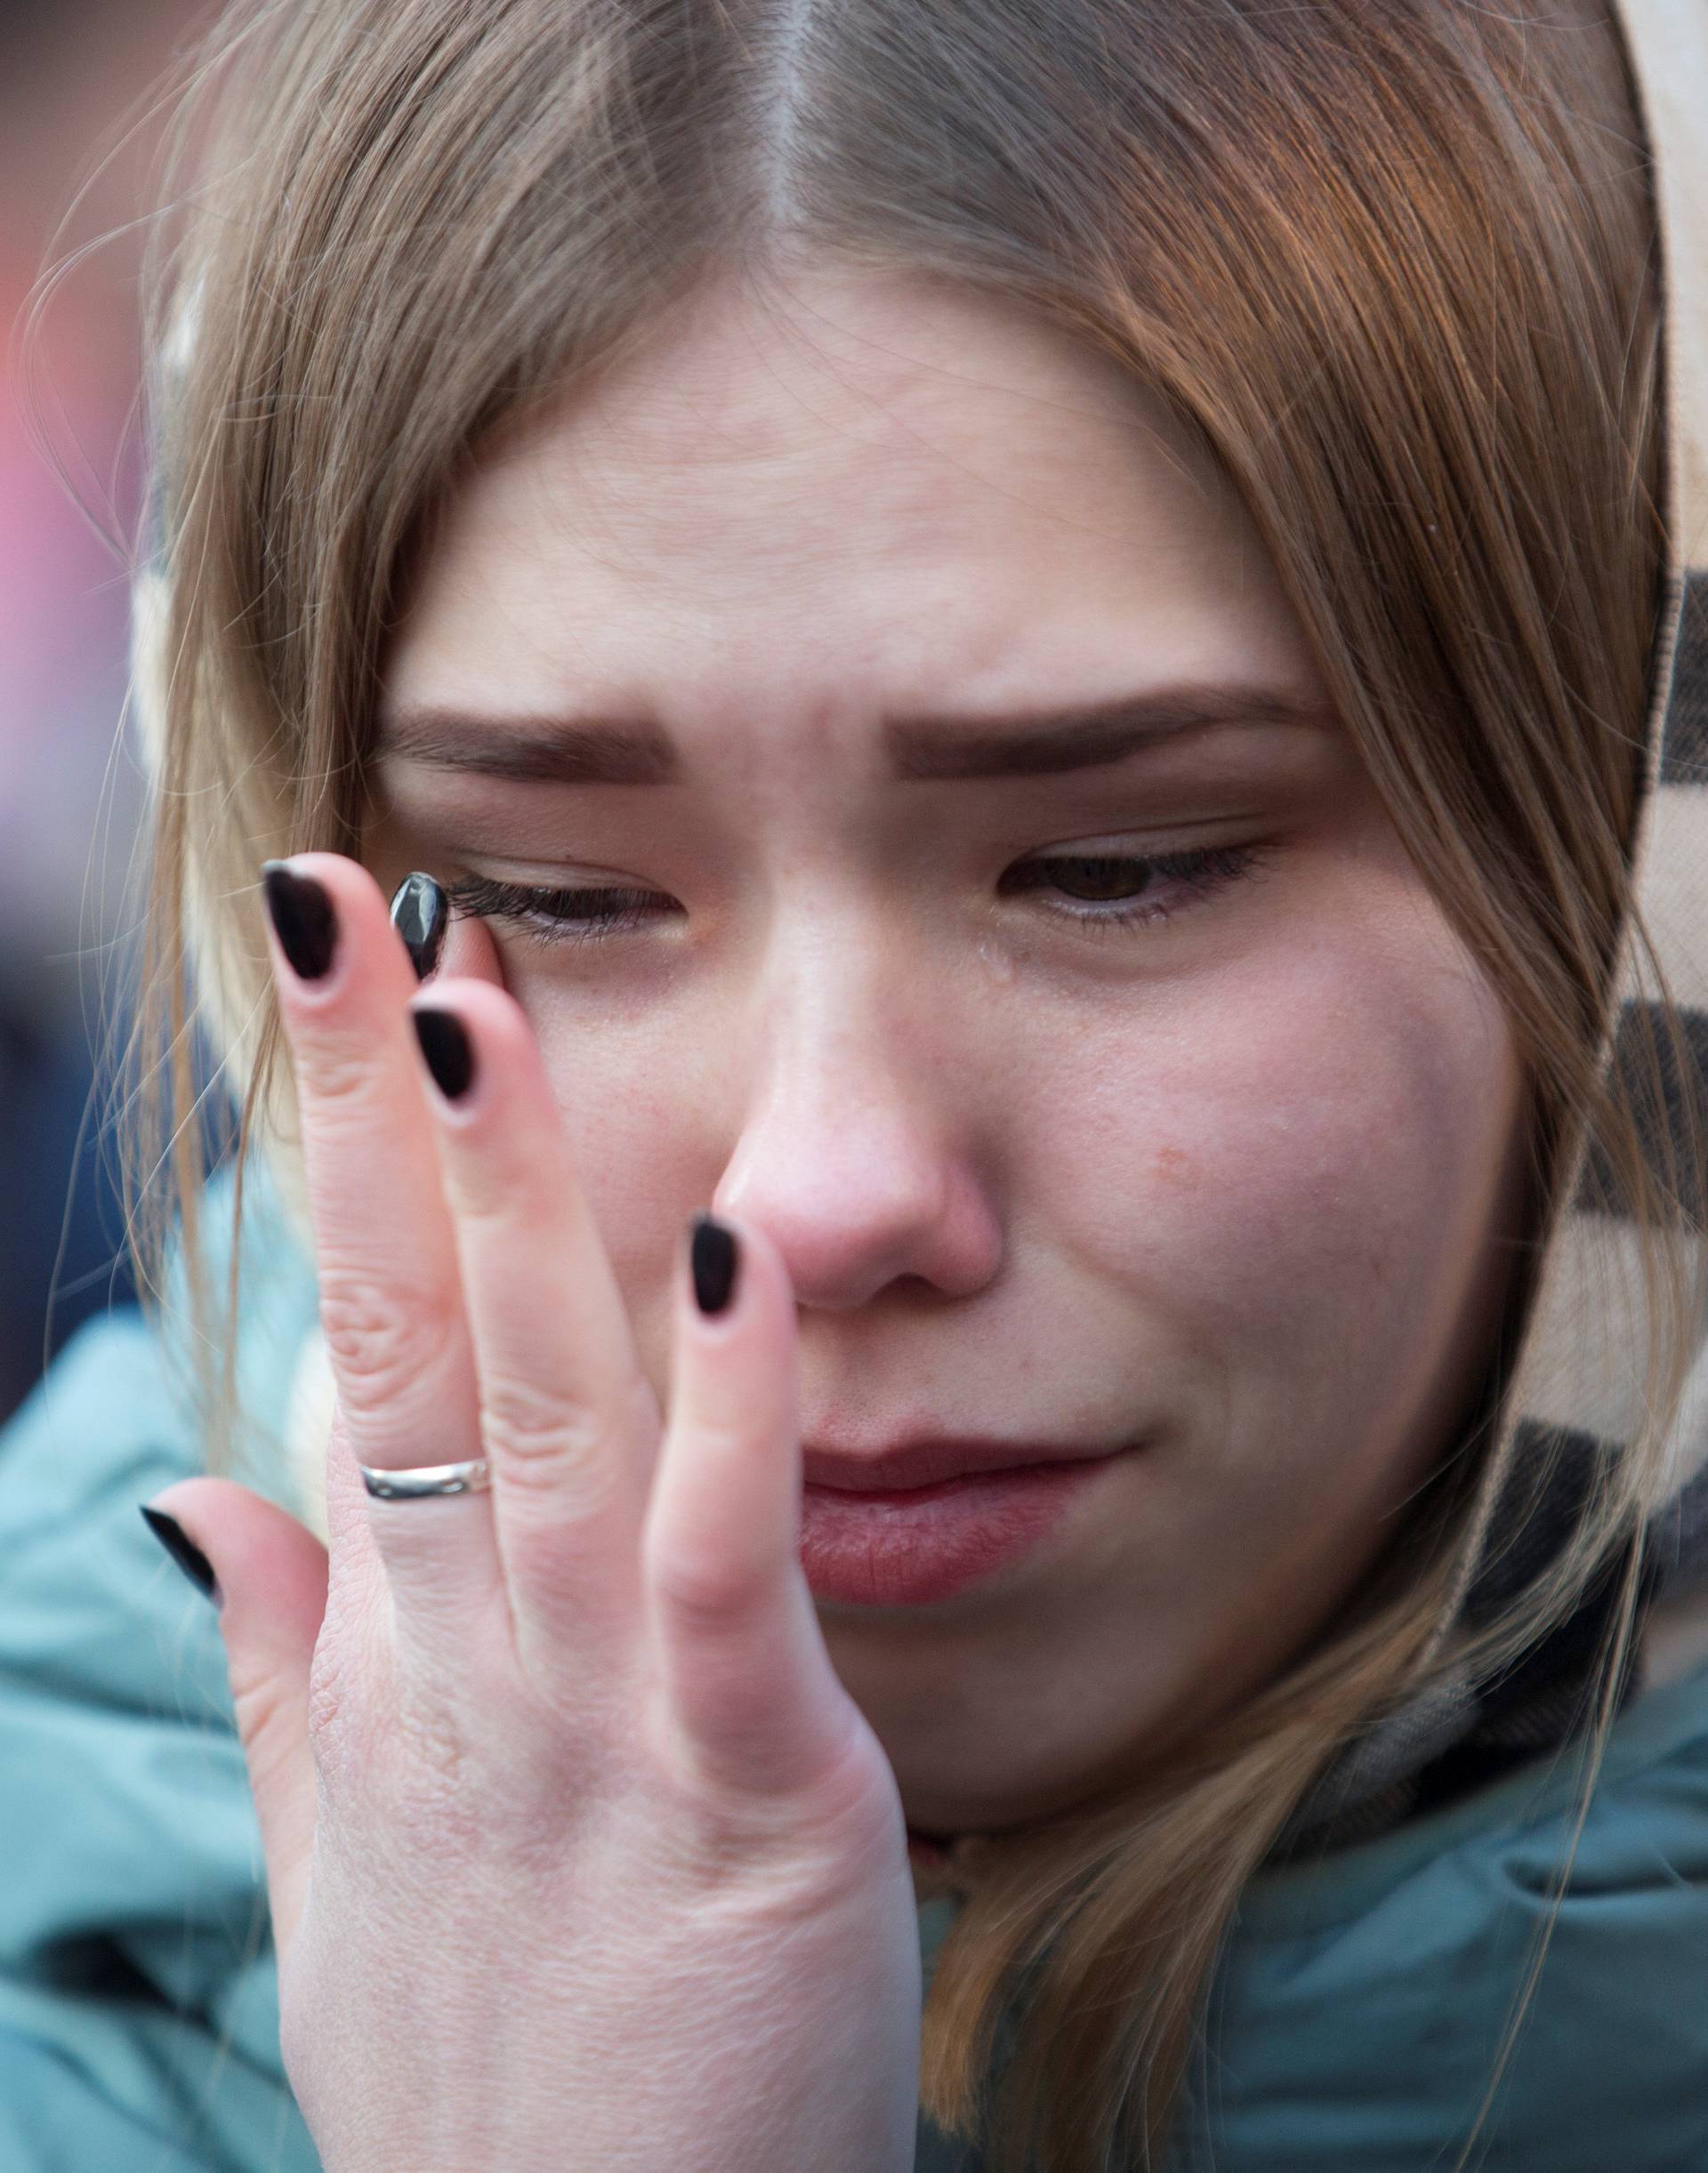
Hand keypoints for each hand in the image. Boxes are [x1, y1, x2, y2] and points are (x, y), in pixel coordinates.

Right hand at [147, 853, 921, 2172]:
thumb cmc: (493, 2076)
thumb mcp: (352, 1856)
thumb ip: (290, 1663)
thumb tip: (202, 1489)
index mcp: (393, 1656)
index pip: (359, 1352)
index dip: (352, 1166)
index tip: (356, 989)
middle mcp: (468, 1655)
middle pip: (411, 1336)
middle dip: (372, 1117)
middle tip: (343, 902)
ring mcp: (592, 1717)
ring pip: (541, 1410)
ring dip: (510, 1200)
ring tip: (475, 1004)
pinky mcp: (745, 1789)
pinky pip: (725, 1568)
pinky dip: (734, 1408)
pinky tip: (734, 1250)